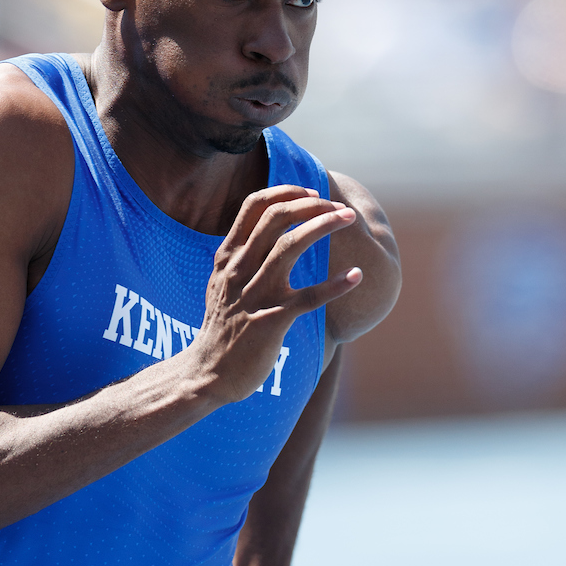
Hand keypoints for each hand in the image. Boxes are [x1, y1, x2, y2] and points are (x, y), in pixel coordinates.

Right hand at [189, 186, 360, 403]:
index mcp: (228, 257)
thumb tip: (267, 234)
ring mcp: (254, 295)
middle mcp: (239, 270)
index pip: (254, 206)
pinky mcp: (271, 322)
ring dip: (324, 226)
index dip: (286, 192)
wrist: (208, 373)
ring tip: (349, 219)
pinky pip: (309, 298)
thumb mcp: (222, 285)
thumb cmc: (223, 329)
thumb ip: (241, 258)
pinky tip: (356, 277)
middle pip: (276, 218)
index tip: (311, 194)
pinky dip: (335, 285)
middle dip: (311, 205)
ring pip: (290, 246)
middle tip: (339, 209)